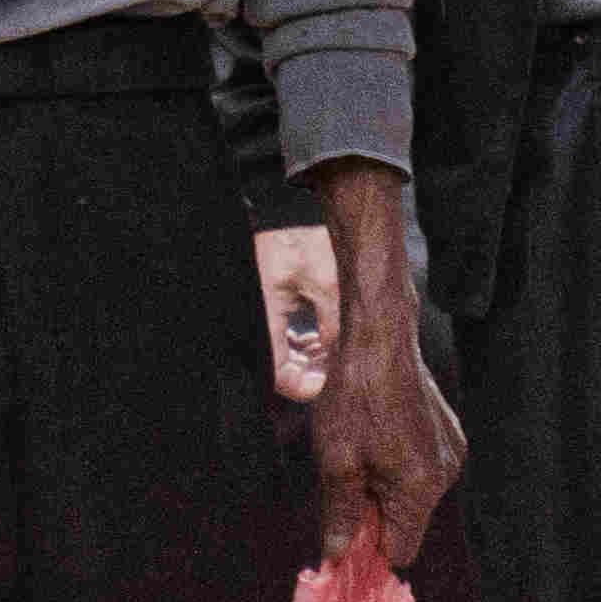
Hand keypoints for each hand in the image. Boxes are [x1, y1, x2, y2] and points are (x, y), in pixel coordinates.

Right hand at [254, 225, 339, 402]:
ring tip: (335, 355)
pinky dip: (303, 346)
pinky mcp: (269, 309)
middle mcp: (261, 320)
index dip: (303, 387)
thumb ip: (333, 322)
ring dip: (309, 361)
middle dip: (311, 374)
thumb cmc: (301, 242)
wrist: (285, 213)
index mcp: (267, 316)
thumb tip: (339, 356)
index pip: (278, 373)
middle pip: (280, 369)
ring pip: (283, 356)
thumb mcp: (326, 282)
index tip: (328, 385)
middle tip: (338, 371)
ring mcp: (264, 316)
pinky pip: (282, 340)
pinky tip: (322, 342)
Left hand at [301, 159, 456, 567]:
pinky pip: (421, 466)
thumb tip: (337, 555)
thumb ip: (341, 514)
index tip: (343, 535)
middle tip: (344, 478)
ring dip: (383, 485)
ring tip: (359, 448)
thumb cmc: (354, 396)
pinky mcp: (448, 432)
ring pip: (412, 493)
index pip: (400, 551)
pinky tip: (377, 434)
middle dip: (374, 512)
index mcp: (421, 488)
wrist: (379, 337)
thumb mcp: (336, 461)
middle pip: (406, 522)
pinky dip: (397, 462)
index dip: (368, 549)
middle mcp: (445, 474)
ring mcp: (451, 450)